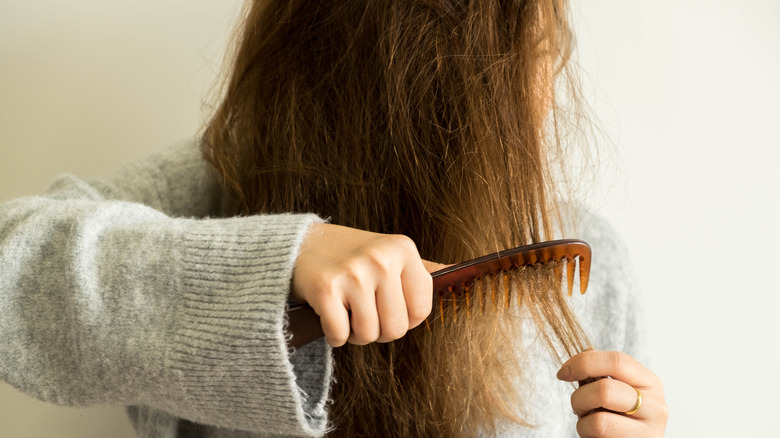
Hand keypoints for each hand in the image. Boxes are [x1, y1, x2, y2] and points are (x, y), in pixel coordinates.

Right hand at [291, 223, 446, 346]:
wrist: (300, 244)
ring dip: (355, 334)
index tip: (387, 308)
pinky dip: (334, 335)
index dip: (404, 320)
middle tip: (363, 313)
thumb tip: (459, 272)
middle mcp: (381, 259)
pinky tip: (329, 316)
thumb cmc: (351, 255)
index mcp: (403, 250)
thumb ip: (422, 269)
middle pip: (396, 328)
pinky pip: (340, 335)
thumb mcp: (390, 252)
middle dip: (378, 331)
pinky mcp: (326, 288)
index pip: (421, 311)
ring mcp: (354, 273)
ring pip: (368, 334)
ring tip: (347, 312)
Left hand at [557, 350, 667, 436]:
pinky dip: (586, 433)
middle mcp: (655, 406)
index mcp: (650, 382)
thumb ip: (601, 376)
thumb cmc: (619, 418)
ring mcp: (648, 432)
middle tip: (578, 405)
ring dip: (583, 421)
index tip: (563, 372)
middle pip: (605, 390)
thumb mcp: (616, 392)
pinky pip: (598, 436)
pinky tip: (596, 435)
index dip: (584, 363)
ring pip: (599, 420)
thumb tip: (574, 365)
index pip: (617, 361)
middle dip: (580, 397)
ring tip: (588, 422)